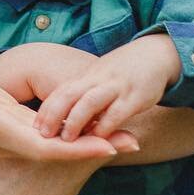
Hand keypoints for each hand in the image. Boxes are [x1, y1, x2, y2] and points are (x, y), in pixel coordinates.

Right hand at [0, 52, 123, 163]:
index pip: (42, 146)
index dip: (76, 147)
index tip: (108, 145)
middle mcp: (3, 141)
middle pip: (55, 151)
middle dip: (94, 148)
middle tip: (134, 141)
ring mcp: (7, 139)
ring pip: (54, 147)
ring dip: (87, 143)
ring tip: (123, 136)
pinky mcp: (9, 130)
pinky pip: (45, 139)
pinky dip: (71, 137)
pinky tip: (92, 130)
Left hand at [34, 35, 180, 142]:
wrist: (159, 54)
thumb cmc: (125, 71)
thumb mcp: (102, 77)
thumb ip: (85, 93)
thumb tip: (65, 116)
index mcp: (88, 75)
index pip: (61, 90)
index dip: (47, 108)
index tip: (35, 126)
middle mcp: (99, 79)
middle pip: (69, 94)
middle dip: (53, 114)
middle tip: (43, 135)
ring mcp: (116, 87)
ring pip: (89, 102)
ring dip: (75, 121)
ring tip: (66, 140)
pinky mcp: (135, 97)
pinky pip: (116, 113)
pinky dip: (105, 127)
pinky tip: (98, 139)